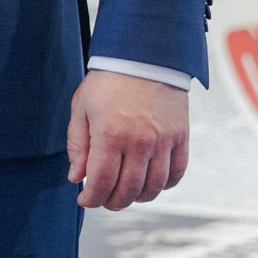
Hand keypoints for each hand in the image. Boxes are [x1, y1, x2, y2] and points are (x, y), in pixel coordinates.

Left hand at [67, 69, 190, 209]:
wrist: (144, 56)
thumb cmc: (108, 81)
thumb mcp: (82, 108)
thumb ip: (78, 145)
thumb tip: (76, 177)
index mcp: (110, 134)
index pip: (101, 181)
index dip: (92, 198)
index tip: (85, 200)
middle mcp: (139, 142)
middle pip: (128, 190)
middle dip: (112, 202)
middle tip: (104, 200)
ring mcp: (163, 141)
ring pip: (154, 187)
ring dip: (138, 198)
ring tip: (125, 194)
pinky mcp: (181, 137)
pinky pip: (177, 173)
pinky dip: (164, 185)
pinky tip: (150, 183)